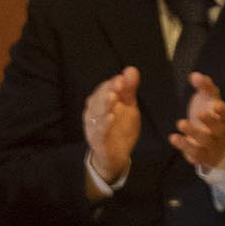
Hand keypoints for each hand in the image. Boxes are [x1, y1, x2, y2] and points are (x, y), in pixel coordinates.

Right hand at [82, 65, 140, 183]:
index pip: (103, 89)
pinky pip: (99, 131)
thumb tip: (131, 69)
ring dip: (104, 105)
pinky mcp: (98, 140)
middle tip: (118, 84)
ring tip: (112, 96)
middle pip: (97, 100)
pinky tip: (110, 117)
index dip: (112, 84)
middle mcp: (93, 113)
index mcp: (99, 103)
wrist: (114, 155)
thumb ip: (128, 90)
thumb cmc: (119, 128)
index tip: (122, 78)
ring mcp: (93, 127)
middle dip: (107, 91)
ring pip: (96, 114)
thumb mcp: (128, 107)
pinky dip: (103, 124)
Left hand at [173, 71, 224, 170]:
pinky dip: (184, 146)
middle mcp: (221, 132)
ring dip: (194, 132)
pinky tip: (174, 137)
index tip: (216, 105)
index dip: (223, 111)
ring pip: (206, 141)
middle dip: (211, 121)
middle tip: (200, 114)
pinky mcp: (202, 155)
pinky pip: (195, 153)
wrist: (212, 147)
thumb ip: (204, 88)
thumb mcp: (208, 101)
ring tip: (180, 123)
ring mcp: (212, 145)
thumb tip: (195, 75)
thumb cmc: (210, 118)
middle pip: (220, 128)